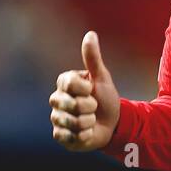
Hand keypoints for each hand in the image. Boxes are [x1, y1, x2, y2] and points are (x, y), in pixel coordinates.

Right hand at [50, 30, 119, 151]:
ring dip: (89, 122)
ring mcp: (57, 118)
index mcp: (64, 83)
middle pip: (73, 105)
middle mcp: (56, 100)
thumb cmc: (106, 98)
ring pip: (73, 122)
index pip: (70, 84)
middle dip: (90, 107)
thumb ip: (93, 58)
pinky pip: (71, 136)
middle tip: (93, 107)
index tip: (92, 90)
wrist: (113, 124)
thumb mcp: (102, 77)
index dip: (86, 89)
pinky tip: (87, 132)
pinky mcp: (59, 136)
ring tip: (91, 120)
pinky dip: (85, 135)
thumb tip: (90, 33)